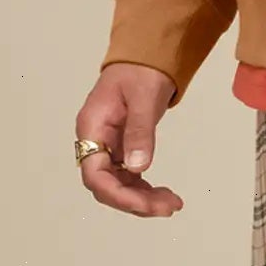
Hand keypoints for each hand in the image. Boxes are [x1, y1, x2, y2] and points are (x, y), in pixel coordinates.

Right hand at [75, 61, 183, 216]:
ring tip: (173, 204)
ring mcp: (107, 147)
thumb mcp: (143, 97)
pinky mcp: (121, 149)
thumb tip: (139, 168)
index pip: (95, 174)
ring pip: (118, 185)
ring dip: (143, 199)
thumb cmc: (141, 71)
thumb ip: (139, 131)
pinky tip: (164, 195)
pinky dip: (144, 189)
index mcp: (92, 128)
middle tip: (169, 207)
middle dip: (135, 201)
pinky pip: (128, 177)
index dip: (118, 195)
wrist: (145, 58)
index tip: (147, 205)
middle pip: (106, 185)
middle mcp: (95, 142)